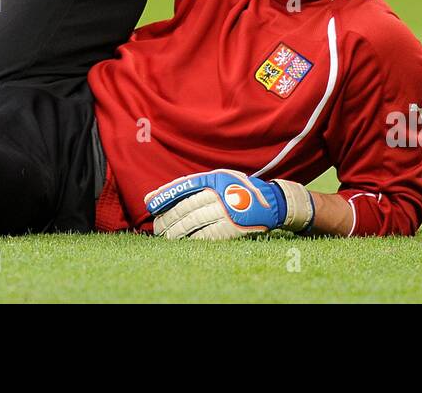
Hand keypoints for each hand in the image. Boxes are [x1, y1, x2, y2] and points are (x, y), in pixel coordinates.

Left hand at [144, 169, 314, 239]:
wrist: (272, 203)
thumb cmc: (239, 190)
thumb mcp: (219, 179)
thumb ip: (194, 185)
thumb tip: (159, 195)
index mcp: (214, 178)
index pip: (183, 186)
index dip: (165, 196)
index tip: (150, 204)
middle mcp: (219, 193)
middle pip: (185, 207)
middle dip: (168, 218)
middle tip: (157, 226)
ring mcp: (226, 211)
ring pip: (193, 221)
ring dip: (176, 230)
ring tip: (166, 236)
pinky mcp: (233, 228)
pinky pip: (207, 235)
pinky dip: (192, 239)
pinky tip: (184, 242)